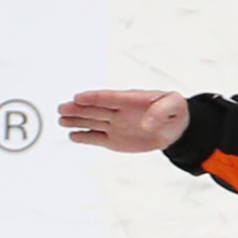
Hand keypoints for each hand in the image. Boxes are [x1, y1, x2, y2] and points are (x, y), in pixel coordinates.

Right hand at [57, 89, 188, 151]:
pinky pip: (97, 138)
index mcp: (131, 100)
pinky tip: (72, 136)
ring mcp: (115, 125)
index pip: (109, 97)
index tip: (79, 97)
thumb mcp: (175, 104)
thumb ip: (162, 110)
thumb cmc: (174, 111)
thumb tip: (147, 124)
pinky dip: (85, 138)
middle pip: (94, 109)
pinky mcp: (115, 140)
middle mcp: (118, 112)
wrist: (176, 128)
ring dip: (76, 121)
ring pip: (92, 122)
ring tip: (61, 120)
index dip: (94, 98)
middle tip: (62, 108)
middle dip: (78, 108)